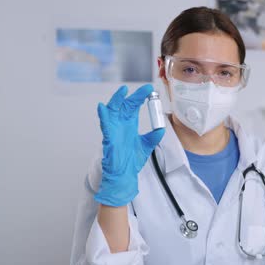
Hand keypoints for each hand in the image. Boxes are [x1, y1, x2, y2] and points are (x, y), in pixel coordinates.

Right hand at [94, 84, 164, 206]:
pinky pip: (104, 125)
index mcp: (130, 125)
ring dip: (116, 100)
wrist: (125, 175)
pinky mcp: (108, 138)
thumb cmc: (131, 161)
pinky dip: (103, 116)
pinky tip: (103, 107)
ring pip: (112, 111)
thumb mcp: (147, 146)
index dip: (140, 97)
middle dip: (134, 96)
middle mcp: (121, 125)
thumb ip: (153, 136)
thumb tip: (161, 129)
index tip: (149, 90)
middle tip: (144, 89)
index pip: (134, 106)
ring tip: (122, 91)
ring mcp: (114, 130)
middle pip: (125, 105)